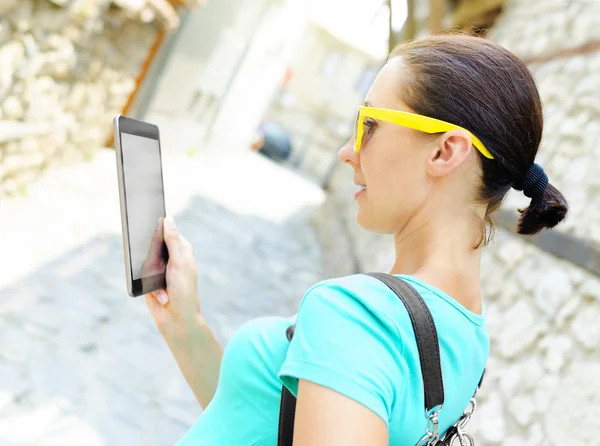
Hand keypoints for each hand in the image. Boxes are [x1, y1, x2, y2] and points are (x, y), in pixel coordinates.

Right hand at [146, 216, 200, 339]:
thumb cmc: (183, 290)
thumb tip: (169, 219)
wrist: (176, 319)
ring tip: (153, 270)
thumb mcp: (180, 262)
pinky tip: (152, 284)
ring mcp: (159, 269)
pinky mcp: (148, 280)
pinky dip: (142, 276)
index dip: (160, 225)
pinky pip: (139, 271)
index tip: (148, 213)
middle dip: (149, 244)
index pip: (169, 232)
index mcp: (182, 251)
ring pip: (145, 256)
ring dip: (147, 264)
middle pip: (154, 243)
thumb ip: (173, 241)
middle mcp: (171, 258)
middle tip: (141, 236)